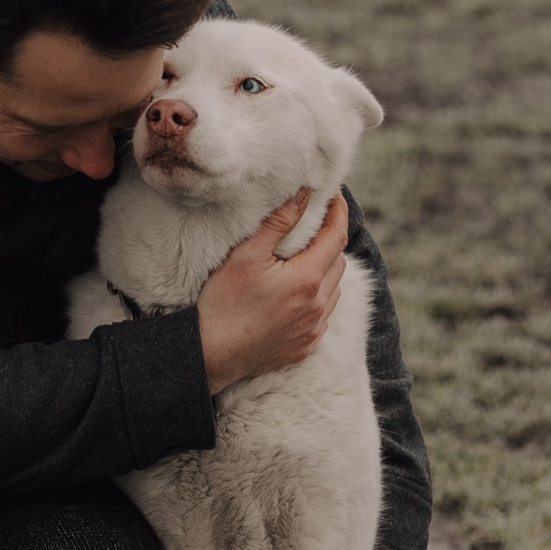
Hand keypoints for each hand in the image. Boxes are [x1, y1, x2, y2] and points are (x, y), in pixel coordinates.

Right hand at [197, 190, 348, 395]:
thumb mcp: (246, 254)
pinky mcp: (305, 346)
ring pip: (334, 289)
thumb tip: (303, 196)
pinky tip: (296, 293)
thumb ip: (278, 222)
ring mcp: (313, 329)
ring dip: (326, 270)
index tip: (333, 198)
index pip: (336, 236)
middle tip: (313, 226)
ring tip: (304, 259)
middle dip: (330, 240)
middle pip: (339, 262)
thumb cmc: (223, 303)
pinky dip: (318, 297)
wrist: (211, 353)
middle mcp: (318, 306)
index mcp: (307, 279)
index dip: (338, 213)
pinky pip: (323, 315)